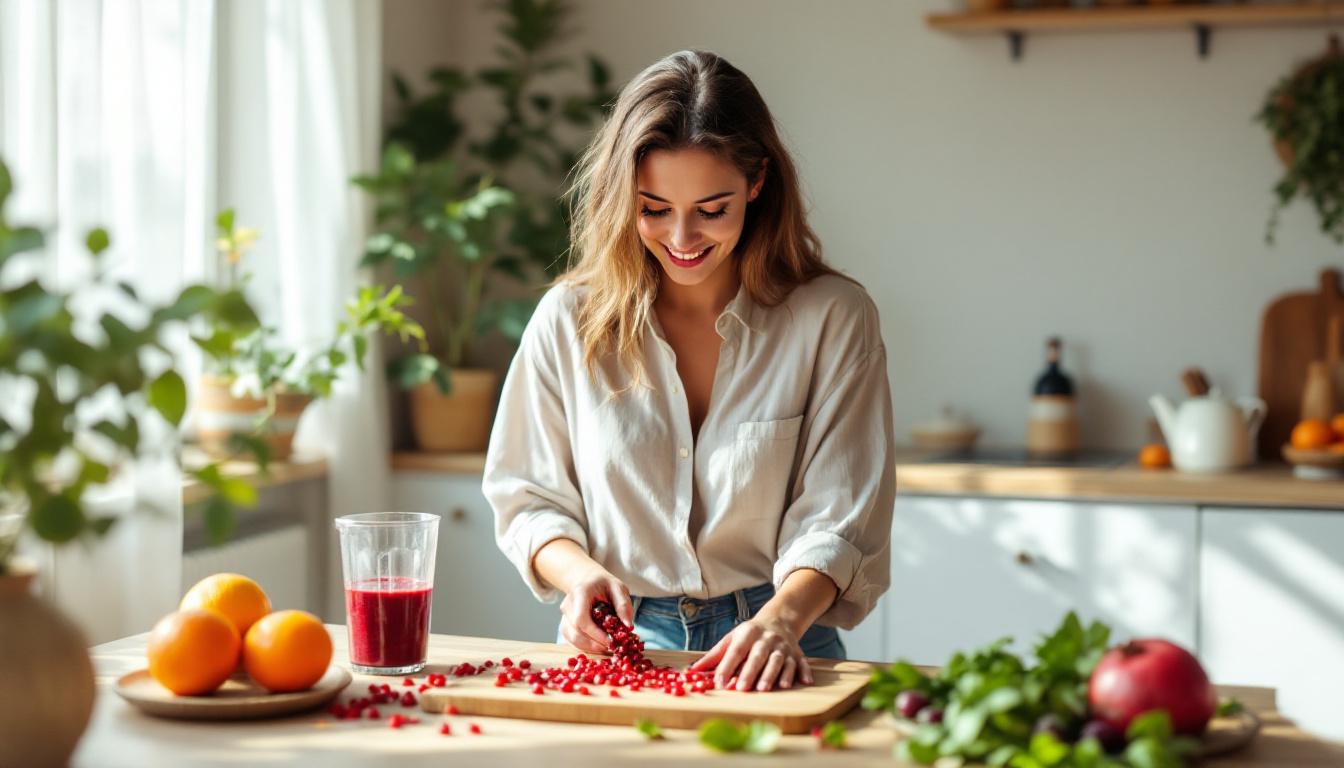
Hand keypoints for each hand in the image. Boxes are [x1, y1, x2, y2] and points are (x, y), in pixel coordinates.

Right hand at [557, 563, 634, 654]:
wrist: (586, 579)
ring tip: (608, 648)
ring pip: (573, 639)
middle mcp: (568, 605)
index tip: (611, 641)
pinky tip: (600, 646)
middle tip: (614, 648)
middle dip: (595, 644)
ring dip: (591, 648)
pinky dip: (587, 646)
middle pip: (576, 632)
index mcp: (580, 593)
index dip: (595, 633)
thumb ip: (623, 605)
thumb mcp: (617, 587)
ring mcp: (564, 616)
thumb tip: (628, 626)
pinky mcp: (565, 625)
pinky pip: (573, 641)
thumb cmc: (603, 584)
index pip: (581, 618)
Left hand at [690, 614, 812, 691]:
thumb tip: (692, 671)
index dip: (727, 666)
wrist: (779, 620)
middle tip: (742, 688)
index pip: (736, 650)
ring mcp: (783, 647)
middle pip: (759, 655)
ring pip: (779, 660)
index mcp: (748, 633)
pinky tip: (802, 683)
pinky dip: (802, 673)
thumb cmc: (750, 635)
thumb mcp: (731, 639)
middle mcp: (767, 639)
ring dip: (773, 674)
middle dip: (750, 672)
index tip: (719, 682)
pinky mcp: (797, 654)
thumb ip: (714, 656)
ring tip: (764, 689)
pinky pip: (801, 663)